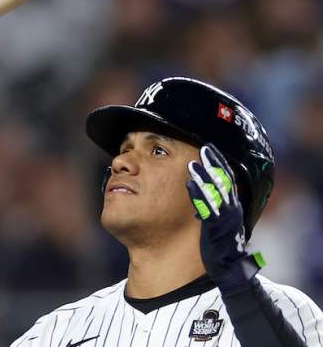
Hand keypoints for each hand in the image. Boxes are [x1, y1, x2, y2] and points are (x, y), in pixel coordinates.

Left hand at [187, 144, 265, 295]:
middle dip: (214, 164)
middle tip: (205, 147)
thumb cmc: (218, 250)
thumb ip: (208, 209)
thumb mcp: (214, 225)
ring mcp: (225, 221)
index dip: (219, 164)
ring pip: (216, 193)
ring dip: (205, 176)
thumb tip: (197, 193)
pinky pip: (208, 210)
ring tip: (194, 162)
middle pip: (223, 182)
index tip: (209, 149)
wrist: (227, 274)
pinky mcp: (217, 232)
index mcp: (230, 209)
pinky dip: (199, 196)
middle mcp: (230, 212)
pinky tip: (190, 184)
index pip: (226, 181)